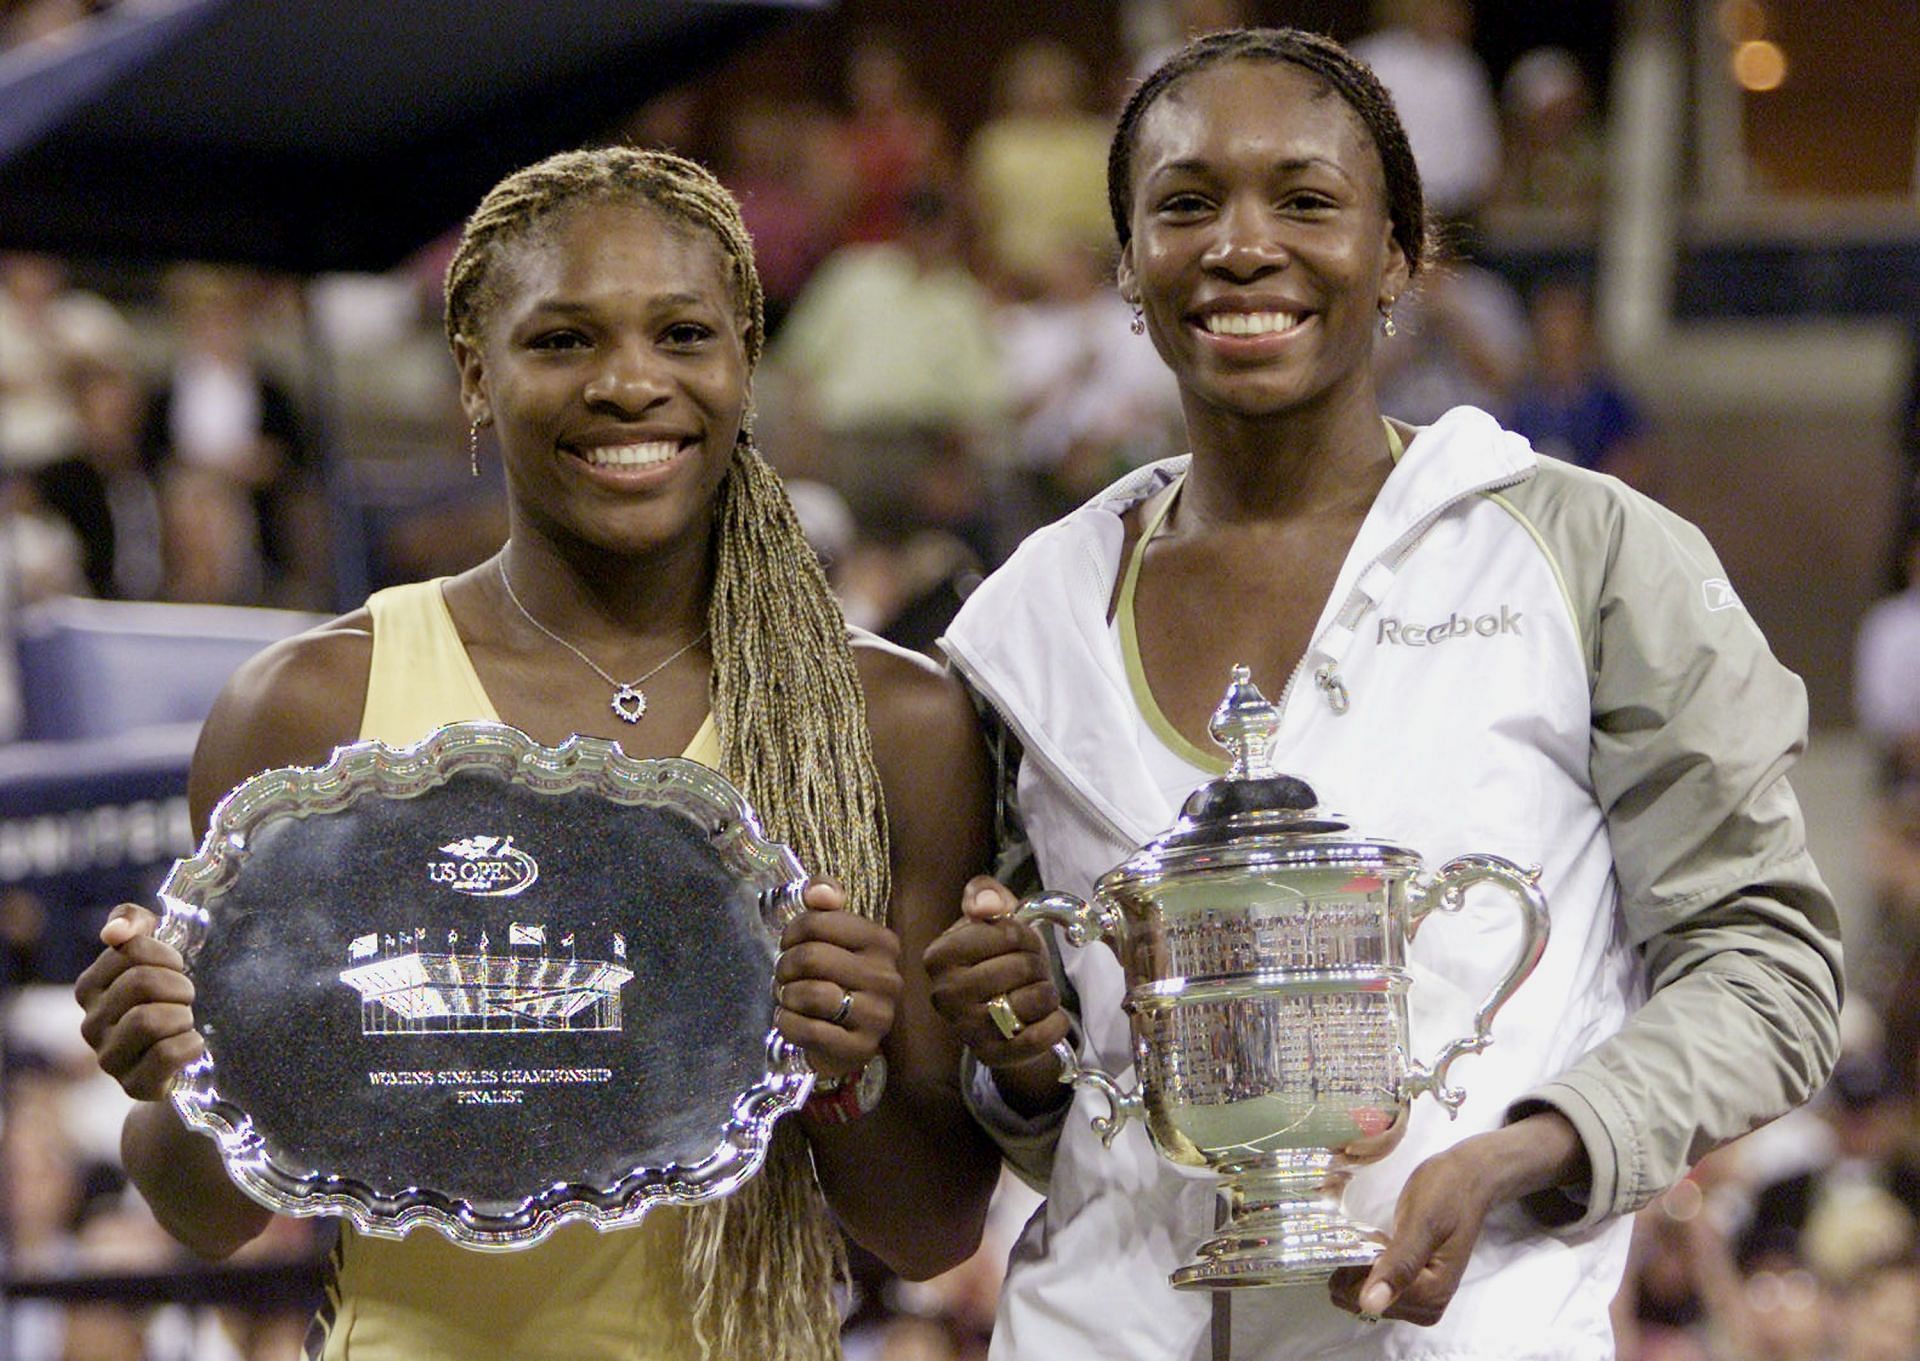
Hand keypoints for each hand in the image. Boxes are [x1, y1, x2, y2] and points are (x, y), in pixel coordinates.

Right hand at [74, 903, 203, 1100]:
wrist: (181, 1058)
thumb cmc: (167, 997)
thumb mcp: (154, 952)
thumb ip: (133, 924)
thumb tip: (114, 930)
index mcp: (90, 987)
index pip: (130, 950)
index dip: (167, 955)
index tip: (176, 968)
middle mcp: (90, 1024)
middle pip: (141, 982)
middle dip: (178, 985)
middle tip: (186, 997)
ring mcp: (109, 1059)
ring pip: (149, 1020)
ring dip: (183, 1015)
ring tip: (185, 1021)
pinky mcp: (133, 1086)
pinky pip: (166, 1055)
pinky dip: (191, 1045)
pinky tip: (193, 1044)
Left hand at [773, 878, 900, 1082]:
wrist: (845, 1038)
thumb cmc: (834, 978)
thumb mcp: (832, 936)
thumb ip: (824, 902)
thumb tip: (818, 892)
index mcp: (882, 942)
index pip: (818, 922)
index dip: (790, 933)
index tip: (788, 945)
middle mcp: (887, 977)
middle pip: (811, 956)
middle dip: (784, 966)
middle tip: (782, 975)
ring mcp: (879, 1015)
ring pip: (811, 994)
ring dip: (786, 996)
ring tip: (787, 997)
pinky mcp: (861, 1047)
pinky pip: (809, 1030)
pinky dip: (787, 1024)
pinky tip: (788, 1020)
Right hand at [924, 876, 1070, 1113]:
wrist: (1002, 1011)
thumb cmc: (997, 956)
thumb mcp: (992, 916)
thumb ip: (985, 894)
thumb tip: (988, 907)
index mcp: (938, 956)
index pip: (1003, 933)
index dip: (1023, 934)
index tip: (1019, 940)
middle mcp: (945, 995)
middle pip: (1020, 967)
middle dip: (1036, 962)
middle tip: (1030, 968)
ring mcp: (967, 1030)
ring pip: (1033, 1000)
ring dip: (1047, 992)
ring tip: (1036, 991)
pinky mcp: (992, 1057)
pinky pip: (1040, 1037)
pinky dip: (1056, 1023)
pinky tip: (1048, 1016)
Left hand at [1327, 1111, 1585, 1325]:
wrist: (1469, 1179)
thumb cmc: (1445, 1193)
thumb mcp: (1420, 1223)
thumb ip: (1399, 1264)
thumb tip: (1370, 1306)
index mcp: (1432, 1295)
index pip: (1367, 1297)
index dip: (1352, 1267)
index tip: (1358, 1235)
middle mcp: (1428, 1308)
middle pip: (1365, 1302)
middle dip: (1353, 1270)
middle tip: (1366, 1232)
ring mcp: (1423, 1301)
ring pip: (1366, 1296)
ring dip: (1357, 1268)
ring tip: (1370, 1236)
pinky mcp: (1417, 1288)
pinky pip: (1377, 1288)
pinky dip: (1365, 1268)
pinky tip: (1373, 1245)